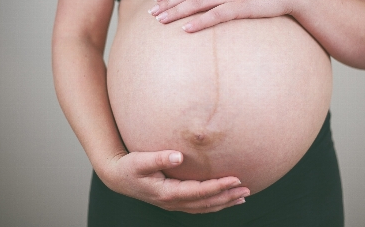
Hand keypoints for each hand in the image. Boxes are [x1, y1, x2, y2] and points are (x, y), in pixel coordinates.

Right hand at [99, 150, 249, 213]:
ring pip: (204, 207)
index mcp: (167, 193)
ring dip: (223, 202)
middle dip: (227, 196)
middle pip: (206, 203)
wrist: (118, 177)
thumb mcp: (140, 161)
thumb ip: (159, 158)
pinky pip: (198, 206)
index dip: (218, 186)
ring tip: (242, 197)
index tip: (236, 179)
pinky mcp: (174, 201)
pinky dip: (213, 204)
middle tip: (247, 189)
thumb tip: (178, 156)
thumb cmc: (129, 167)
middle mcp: (173, 202)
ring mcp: (174, 204)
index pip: (199, 192)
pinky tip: (223, 199)